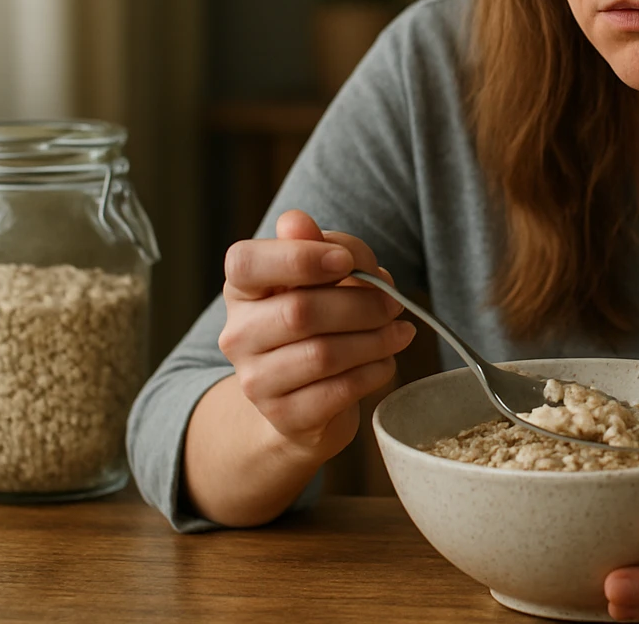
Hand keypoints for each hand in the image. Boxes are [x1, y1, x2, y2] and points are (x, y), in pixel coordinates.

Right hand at [217, 209, 415, 461]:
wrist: (302, 403)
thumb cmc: (318, 324)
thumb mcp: (321, 280)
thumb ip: (319, 247)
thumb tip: (297, 221)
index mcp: (242, 289)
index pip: (246, 263)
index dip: (300, 257)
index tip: (345, 261)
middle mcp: (238, 335)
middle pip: (300, 311)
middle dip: (360, 303)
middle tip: (394, 302)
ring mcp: (256, 381)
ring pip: (323, 354)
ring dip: (375, 339)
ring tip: (400, 331)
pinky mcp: (285, 417)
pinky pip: (339, 390)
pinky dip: (373, 371)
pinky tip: (386, 361)